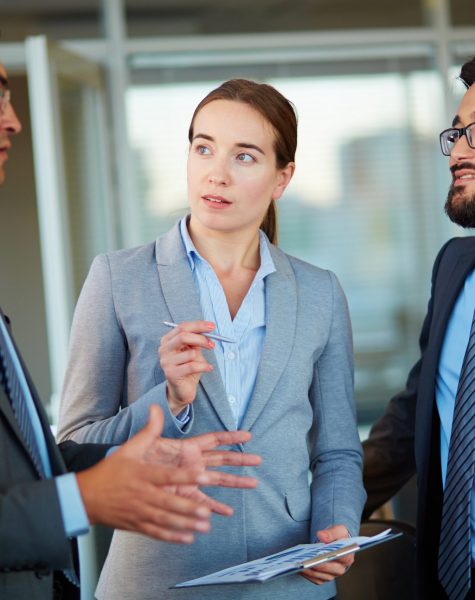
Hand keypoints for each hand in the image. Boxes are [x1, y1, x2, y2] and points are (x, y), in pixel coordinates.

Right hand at [76, 406, 217, 543]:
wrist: (85, 497)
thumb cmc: (109, 471)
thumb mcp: (129, 448)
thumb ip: (148, 430)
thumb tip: (156, 408)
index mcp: (142, 475)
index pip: (168, 476)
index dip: (187, 477)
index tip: (205, 476)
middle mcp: (142, 495)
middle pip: (168, 503)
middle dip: (187, 508)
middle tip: (206, 512)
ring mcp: (139, 512)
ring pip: (165, 520)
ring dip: (185, 524)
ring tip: (203, 526)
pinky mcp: (136, 525)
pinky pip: (156, 532)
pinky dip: (172, 536)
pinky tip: (187, 538)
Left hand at [142, 407, 260, 514]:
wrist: (126, 480)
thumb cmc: (137, 458)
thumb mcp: (145, 442)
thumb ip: (152, 426)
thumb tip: (153, 406)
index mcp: (187, 447)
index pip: (213, 439)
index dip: (230, 438)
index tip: (247, 436)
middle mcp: (193, 462)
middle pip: (222, 459)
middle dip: (240, 460)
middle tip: (258, 460)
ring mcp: (191, 479)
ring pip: (218, 480)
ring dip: (235, 482)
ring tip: (253, 484)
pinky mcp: (185, 494)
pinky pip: (204, 501)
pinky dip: (215, 507)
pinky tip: (228, 512)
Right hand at [159, 320, 215, 414]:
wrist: (182, 390)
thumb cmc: (188, 367)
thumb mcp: (193, 350)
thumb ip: (196, 340)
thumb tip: (208, 329)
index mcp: (167, 340)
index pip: (182, 327)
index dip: (198, 325)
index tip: (212, 326)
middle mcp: (164, 349)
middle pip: (183, 336)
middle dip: (201, 339)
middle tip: (212, 344)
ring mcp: (166, 362)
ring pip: (189, 353)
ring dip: (201, 358)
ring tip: (203, 364)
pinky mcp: (171, 374)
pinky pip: (192, 366)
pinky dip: (204, 367)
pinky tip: (209, 368)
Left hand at [299, 525, 353, 585]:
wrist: (333, 542)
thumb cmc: (337, 537)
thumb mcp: (338, 530)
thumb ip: (331, 532)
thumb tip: (322, 536)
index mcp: (347, 556)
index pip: (342, 558)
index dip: (331, 557)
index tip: (321, 555)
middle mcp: (341, 569)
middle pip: (330, 570)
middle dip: (318, 566)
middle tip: (307, 561)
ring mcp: (332, 575)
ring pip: (321, 576)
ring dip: (310, 572)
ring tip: (300, 564)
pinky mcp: (324, 578)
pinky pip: (315, 579)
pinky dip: (307, 575)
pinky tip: (299, 568)